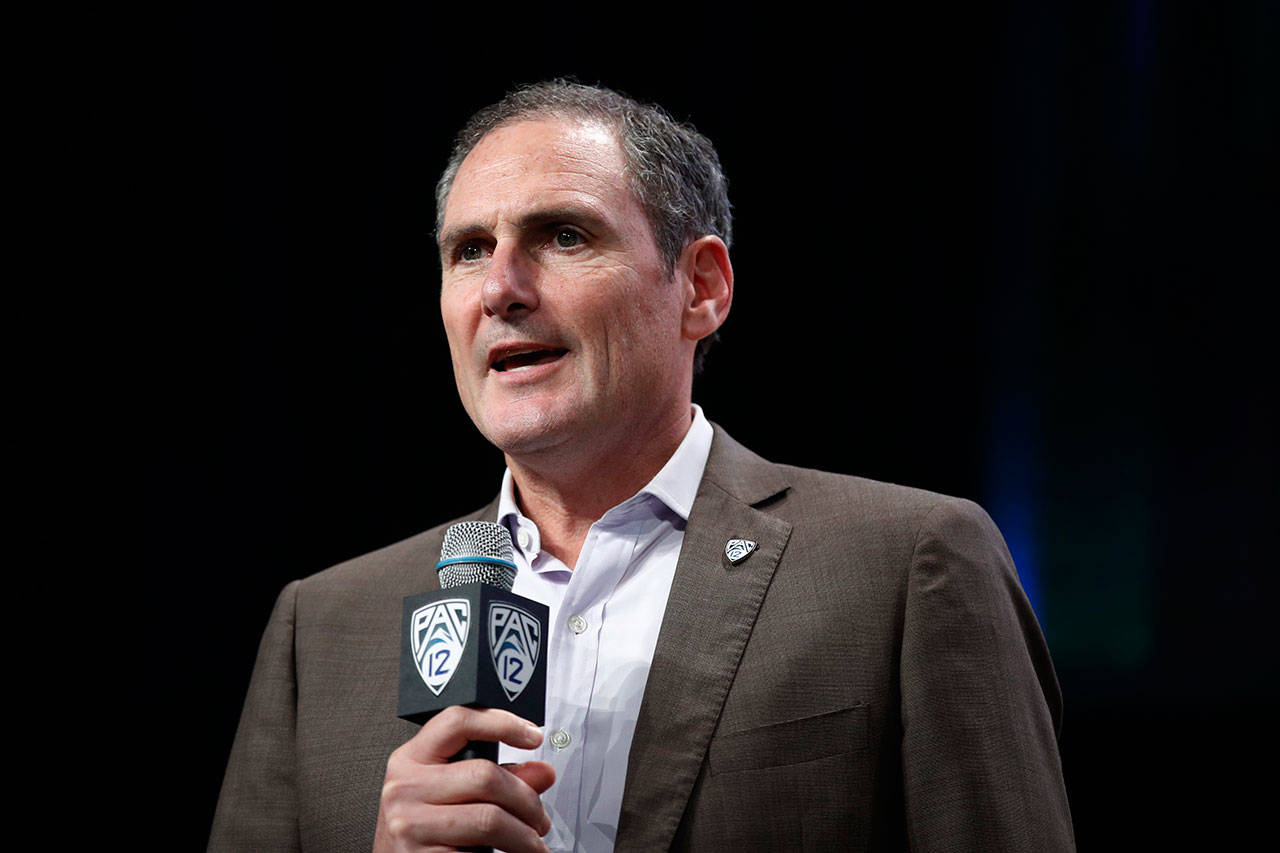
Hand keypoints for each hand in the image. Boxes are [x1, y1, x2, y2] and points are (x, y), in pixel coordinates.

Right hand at [374, 706, 555, 851]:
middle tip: (540, 819)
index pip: (457, 722)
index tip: (533, 736)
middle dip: (526, 800)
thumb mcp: (449, 792)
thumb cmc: (422, 827)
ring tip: (533, 843)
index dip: (502, 723)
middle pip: (485, 776)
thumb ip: (496, 777)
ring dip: (524, 836)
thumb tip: (543, 773)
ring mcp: (409, 824)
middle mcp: (404, 787)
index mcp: (411, 759)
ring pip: (489, 819)